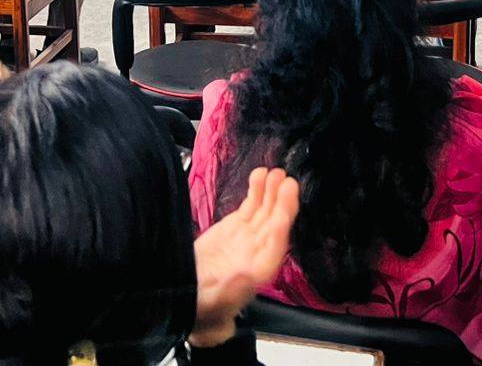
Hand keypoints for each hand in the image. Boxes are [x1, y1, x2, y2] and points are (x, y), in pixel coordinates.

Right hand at [190, 167, 299, 347]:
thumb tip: (246, 275)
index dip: (279, 230)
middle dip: (281, 204)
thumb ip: (231, 288)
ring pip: (264, 211)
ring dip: (271, 192)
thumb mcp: (214, 301)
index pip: (274, 248)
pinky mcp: (236, 227)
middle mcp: (258, 252)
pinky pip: (250, 206)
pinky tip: (260, 175)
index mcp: (256, 272)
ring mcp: (248, 236)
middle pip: (273, 224)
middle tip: (287, 182)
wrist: (194, 301)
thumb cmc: (205, 307)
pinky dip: (256, 191)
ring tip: (275, 173)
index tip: (283, 213)